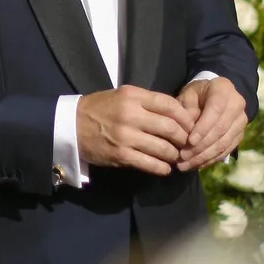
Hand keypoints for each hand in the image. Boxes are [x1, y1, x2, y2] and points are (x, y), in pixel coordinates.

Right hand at [77, 85, 197, 176]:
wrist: (71, 125)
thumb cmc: (100, 108)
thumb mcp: (122, 95)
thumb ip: (147, 102)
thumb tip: (176, 114)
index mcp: (132, 96)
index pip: (169, 104)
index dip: (185, 117)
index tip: (191, 125)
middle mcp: (130, 114)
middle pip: (170, 128)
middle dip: (184, 138)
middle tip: (186, 144)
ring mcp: (126, 136)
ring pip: (163, 148)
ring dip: (174, 155)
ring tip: (176, 157)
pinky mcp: (121, 155)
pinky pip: (150, 164)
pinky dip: (162, 168)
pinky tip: (165, 168)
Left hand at [174, 78, 247, 171]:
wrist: (215, 94)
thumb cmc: (198, 94)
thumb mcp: (188, 95)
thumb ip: (186, 110)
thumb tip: (185, 132)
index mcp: (223, 90)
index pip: (215, 111)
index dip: (203, 128)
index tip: (189, 141)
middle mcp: (237, 105)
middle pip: (220, 130)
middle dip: (200, 147)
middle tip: (182, 157)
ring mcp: (241, 121)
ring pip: (224, 143)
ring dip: (204, 157)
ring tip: (186, 165)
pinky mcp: (240, 135)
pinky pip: (226, 150)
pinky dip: (211, 159)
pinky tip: (196, 164)